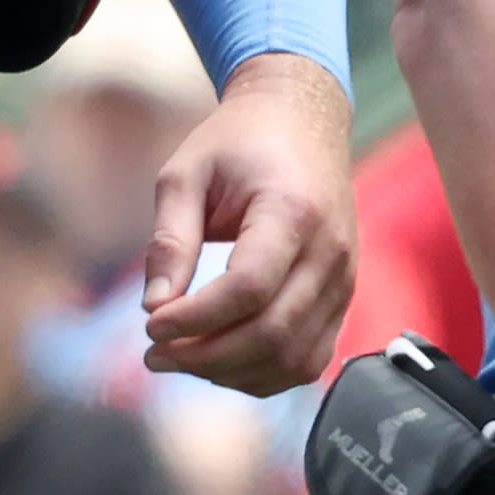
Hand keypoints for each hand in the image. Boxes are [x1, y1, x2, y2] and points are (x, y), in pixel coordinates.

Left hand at [138, 52, 353, 394]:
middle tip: (153, 353)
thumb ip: (171, 239)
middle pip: (273, 333)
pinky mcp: (343, 297)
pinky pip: (308, 358)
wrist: (303, 120)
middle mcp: (330, 251)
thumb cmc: (238, 142)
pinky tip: (219, 361)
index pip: (250, 287)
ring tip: (180, 359)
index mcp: (293, 211)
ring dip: (231, 372)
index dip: (196, 319)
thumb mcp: (186, 173)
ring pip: (294, 358)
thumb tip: (154, 307)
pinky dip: (262, 374)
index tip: (150, 325)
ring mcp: (344, 279)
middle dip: (205, 356)